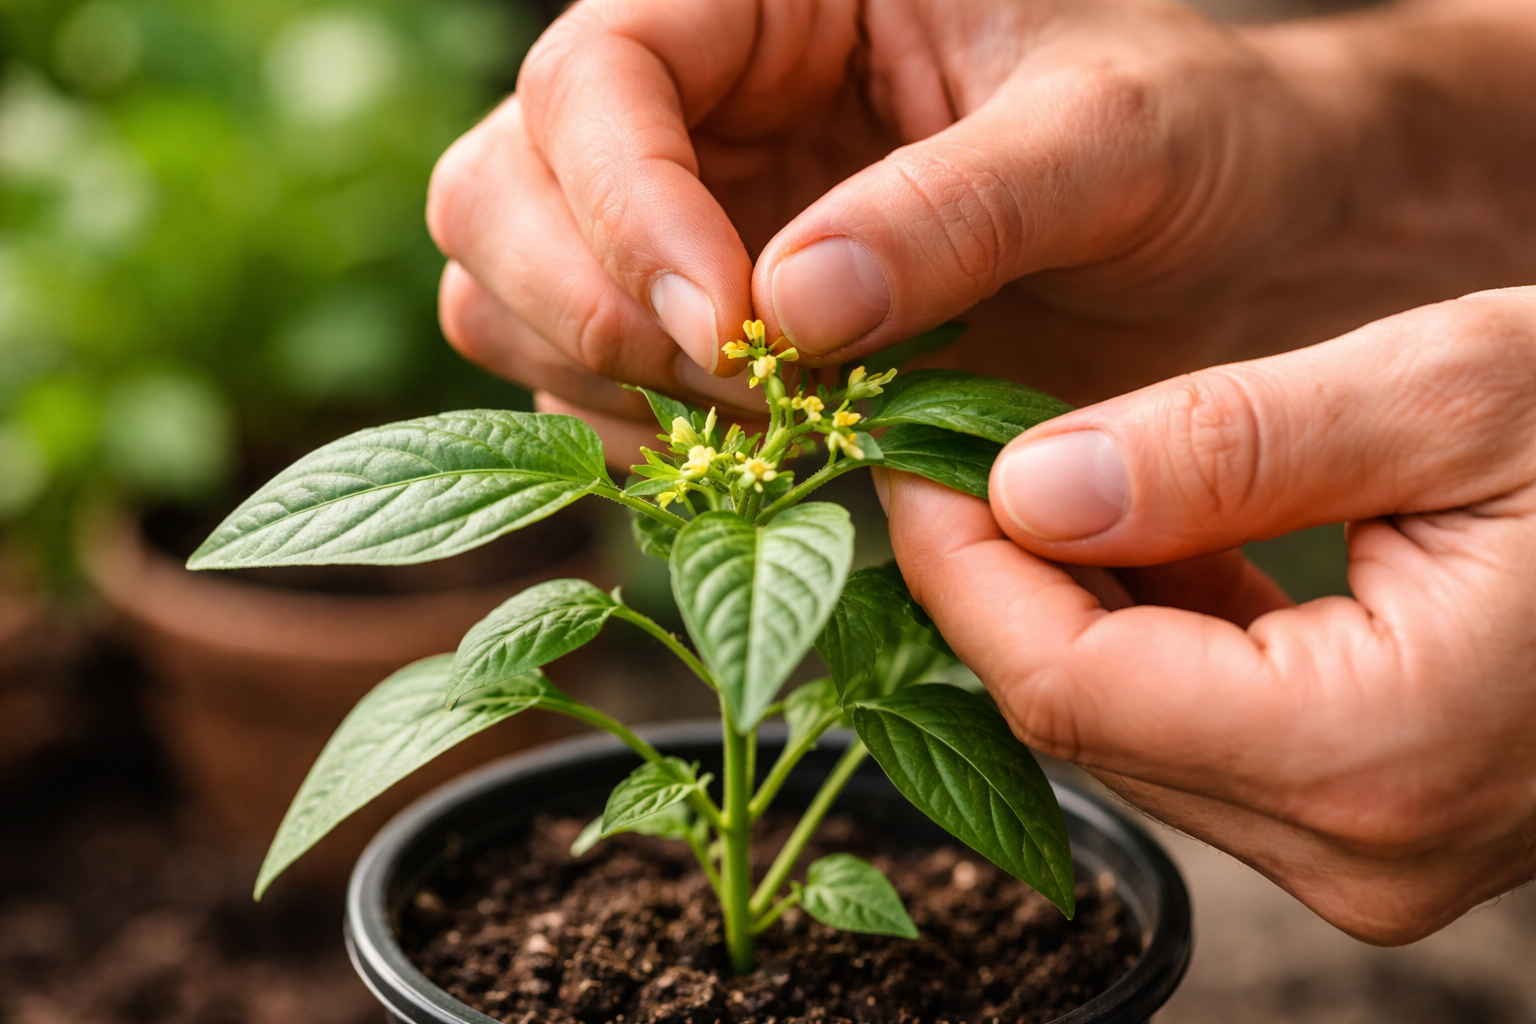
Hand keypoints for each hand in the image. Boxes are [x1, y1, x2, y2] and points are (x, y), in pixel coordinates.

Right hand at [427, 0, 1460, 459]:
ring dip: (610, 387)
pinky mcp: (701, 331)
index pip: (595, 76)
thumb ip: (954, 207)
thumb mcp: (1108, 142)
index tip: (736, 326)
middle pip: (497, 191)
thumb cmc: (1192, 138)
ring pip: (511, 299)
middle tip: (748, 394)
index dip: (628, 207)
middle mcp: (691, 103)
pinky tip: (764, 456)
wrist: (1236, 235)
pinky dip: (647, 442)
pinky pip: (587, 393)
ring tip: (777, 426)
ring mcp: (680, 221)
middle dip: (592, 308)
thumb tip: (789, 309)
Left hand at [883, 286, 1535, 943]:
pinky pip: (1199, 728)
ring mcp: (1365, 852)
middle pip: (1080, 718)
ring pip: (1127, 729)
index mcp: (1373, 750)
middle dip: (992, 580)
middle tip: (946, 448)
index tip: (906, 456)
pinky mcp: (1368, 818)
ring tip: (1026, 471)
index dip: (958, 566)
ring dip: (1062, 600)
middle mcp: (1358, 847)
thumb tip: (1030, 488)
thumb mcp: (1455, 394)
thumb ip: (1232, 446)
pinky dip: (1144, 629)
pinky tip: (1135, 532)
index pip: (1066, 684)